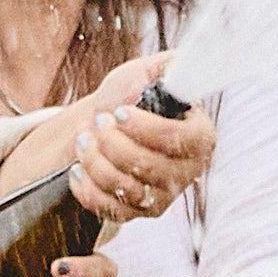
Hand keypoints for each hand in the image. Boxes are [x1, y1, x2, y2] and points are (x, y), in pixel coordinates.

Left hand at [67, 76, 219, 232]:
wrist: (101, 123)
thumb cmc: (129, 96)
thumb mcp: (148, 72)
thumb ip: (169, 65)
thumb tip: (181, 62)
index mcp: (199, 137)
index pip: (180, 139)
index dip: (146, 128)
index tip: (119, 112)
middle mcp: (187, 171)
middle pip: (148, 166)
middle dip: (112, 142)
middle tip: (97, 121)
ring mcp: (163, 196)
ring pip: (125, 188)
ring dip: (94, 161)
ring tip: (83, 139)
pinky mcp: (137, 213)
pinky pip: (109, 208)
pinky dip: (86, 186)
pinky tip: (78, 167)